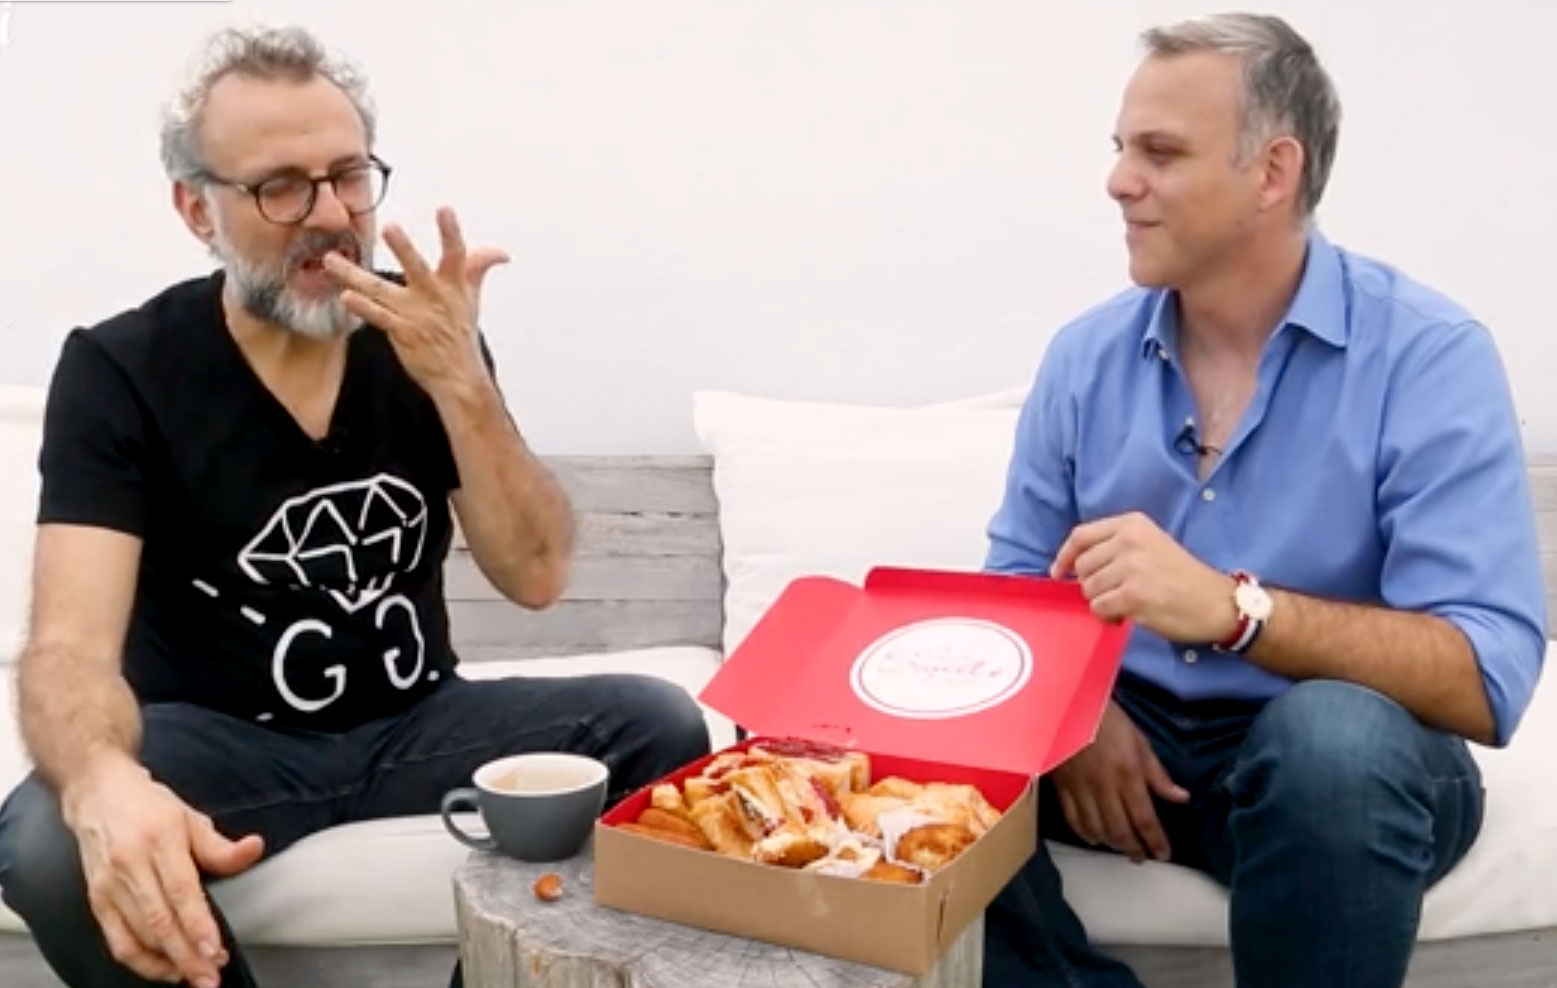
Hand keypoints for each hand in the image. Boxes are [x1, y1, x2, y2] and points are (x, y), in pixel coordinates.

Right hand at [61, 754, 263, 985]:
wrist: (97, 793)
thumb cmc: (148, 806)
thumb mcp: (191, 817)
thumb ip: (221, 845)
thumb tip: (254, 849)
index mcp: (159, 839)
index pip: (181, 891)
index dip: (198, 926)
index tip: (215, 950)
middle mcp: (130, 864)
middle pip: (159, 921)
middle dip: (187, 956)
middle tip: (209, 976)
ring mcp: (109, 885)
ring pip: (138, 936)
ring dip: (167, 962)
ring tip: (193, 975)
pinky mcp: (96, 900)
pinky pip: (116, 940)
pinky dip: (140, 961)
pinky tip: (164, 969)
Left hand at [324, 206, 508, 395]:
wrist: (458, 376)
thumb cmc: (461, 334)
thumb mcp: (472, 298)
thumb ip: (479, 268)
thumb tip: (501, 253)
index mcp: (452, 285)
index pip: (456, 254)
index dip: (451, 232)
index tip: (445, 209)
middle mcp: (433, 296)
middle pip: (417, 267)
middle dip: (404, 248)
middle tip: (390, 228)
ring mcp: (415, 315)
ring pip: (380, 289)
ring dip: (356, 275)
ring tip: (332, 261)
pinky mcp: (401, 332)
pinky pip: (378, 317)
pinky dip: (362, 307)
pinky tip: (346, 296)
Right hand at [1050, 701, 1189, 862]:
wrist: (1066, 705)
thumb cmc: (1107, 719)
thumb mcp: (1140, 741)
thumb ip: (1158, 774)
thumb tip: (1180, 797)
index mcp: (1128, 775)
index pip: (1145, 819)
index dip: (1156, 841)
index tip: (1164, 853)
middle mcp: (1104, 788)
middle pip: (1120, 831)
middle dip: (1134, 849)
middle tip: (1143, 856)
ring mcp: (1081, 790)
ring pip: (1097, 830)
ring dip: (1112, 844)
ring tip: (1122, 848)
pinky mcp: (1063, 788)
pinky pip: (1073, 820)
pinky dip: (1086, 834)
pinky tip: (1095, 838)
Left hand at [1051, 511, 1236, 642]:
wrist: (1215, 601)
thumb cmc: (1182, 576)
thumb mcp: (1150, 544)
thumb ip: (1115, 546)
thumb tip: (1073, 566)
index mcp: (1132, 524)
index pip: (1081, 536)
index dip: (1065, 556)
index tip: (1059, 572)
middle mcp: (1129, 541)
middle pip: (1083, 566)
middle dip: (1090, 585)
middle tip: (1113, 594)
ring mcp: (1131, 567)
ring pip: (1088, 589)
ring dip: (1100, 602)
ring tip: (1124, 606)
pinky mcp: (1133, 594)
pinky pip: (1098, 608)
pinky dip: (1107, 617)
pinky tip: (1125, 616)